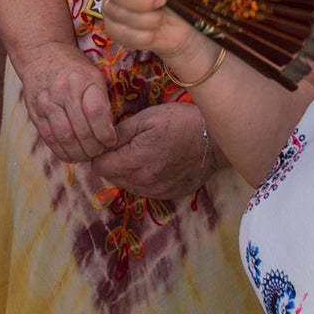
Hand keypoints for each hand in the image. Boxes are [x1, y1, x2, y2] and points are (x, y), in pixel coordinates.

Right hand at [14, 40, 121, 162]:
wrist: (43, 54)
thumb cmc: (75, 68)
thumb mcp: (95, 77)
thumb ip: (103, 102)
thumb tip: (110, 134)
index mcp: (82, 80)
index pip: (97, 114)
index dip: (106, 134)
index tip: (111, 140)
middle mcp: (62, 92)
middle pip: (81, 130)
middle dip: (94, 148)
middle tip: (101, 152)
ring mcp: (46, 103)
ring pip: (65, 138)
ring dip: (79, 153)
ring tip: (87, 155)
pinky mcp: (35, 112)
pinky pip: (49, 138)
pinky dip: (62, 152)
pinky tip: (72, 154)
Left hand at [87, 101, 216, 197]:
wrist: (215, 140)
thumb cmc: (180, 122)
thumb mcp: (146, 118)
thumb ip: (119, 132)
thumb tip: (98, 140)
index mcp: (134, 162)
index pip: (99, 167)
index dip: (99, 153)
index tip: (108, 142)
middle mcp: (143, 182)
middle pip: (111, 177)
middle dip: (111, 162)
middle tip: (124, 144)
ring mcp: (156, 191)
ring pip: (127, 185)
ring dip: (127, 171)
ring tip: (141, 152)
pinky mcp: (168, 195)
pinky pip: (144, 190)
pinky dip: (143, 178)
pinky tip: (154, 162)